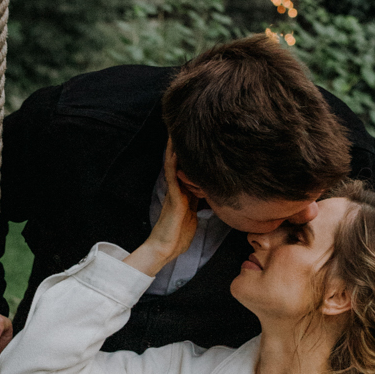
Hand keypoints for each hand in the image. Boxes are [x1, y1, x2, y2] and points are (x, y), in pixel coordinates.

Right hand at [127, 141, 200, 277]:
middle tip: (185, 125)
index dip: (192, 154)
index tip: (197, 138)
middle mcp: (178, 189)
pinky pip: (173, 175)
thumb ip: (198, 203)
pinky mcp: (174, 197)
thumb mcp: (194, 215)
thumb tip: (208, 196)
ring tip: (176, 130)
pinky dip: (174, 162)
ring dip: (175, 148)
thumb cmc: (179, 236)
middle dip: (182, 145)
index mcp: (184, 193)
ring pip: (174, 164)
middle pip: (180, 162)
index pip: (188, 169)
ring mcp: (174, 192)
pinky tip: (177, 150)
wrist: (166, 248)